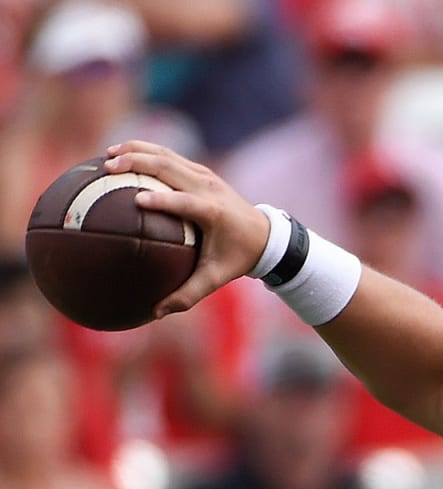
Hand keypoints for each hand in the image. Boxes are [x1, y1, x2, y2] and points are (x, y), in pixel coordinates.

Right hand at [105, 140, 269, 318]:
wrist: (264, 234)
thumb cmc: (237, 258)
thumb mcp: (216, 278)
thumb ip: (188, 295)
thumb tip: (156, 312)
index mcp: (214, 213)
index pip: (187, 202)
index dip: (164, 199)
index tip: (137, 200)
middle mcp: (209, 188)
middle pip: (171, 167)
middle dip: (139, 163)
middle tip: (108, 168)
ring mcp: (205, 176)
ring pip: (168, 155)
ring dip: (137, 151)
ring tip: (107, 155)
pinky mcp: (201, 171)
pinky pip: (169, 156)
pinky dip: (144, 151)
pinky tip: (120, 154)